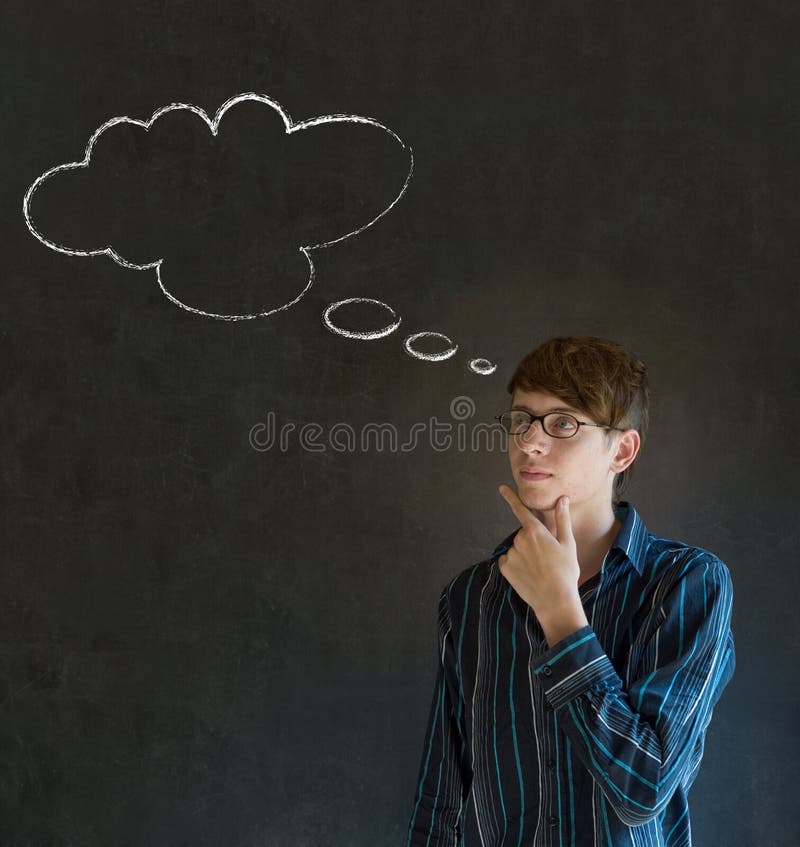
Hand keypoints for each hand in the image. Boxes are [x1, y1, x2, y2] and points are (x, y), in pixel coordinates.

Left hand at [497, 485, 587, 645]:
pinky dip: (516, 565)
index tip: (502, 488)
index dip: (511, 498)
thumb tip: (562, 499)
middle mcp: (520, 540)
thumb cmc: (566, 571)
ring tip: (540, 568)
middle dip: (532, 541)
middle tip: (547, 557)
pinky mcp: (505, 568)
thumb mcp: (568, 544)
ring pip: (517, 548)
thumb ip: (562, 519)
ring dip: (525, 554)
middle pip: (523, 534)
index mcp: (535, 532)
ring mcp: (511, 554)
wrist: (555, 600)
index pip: (521, 510)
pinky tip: (529, 574)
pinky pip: (508, 560)